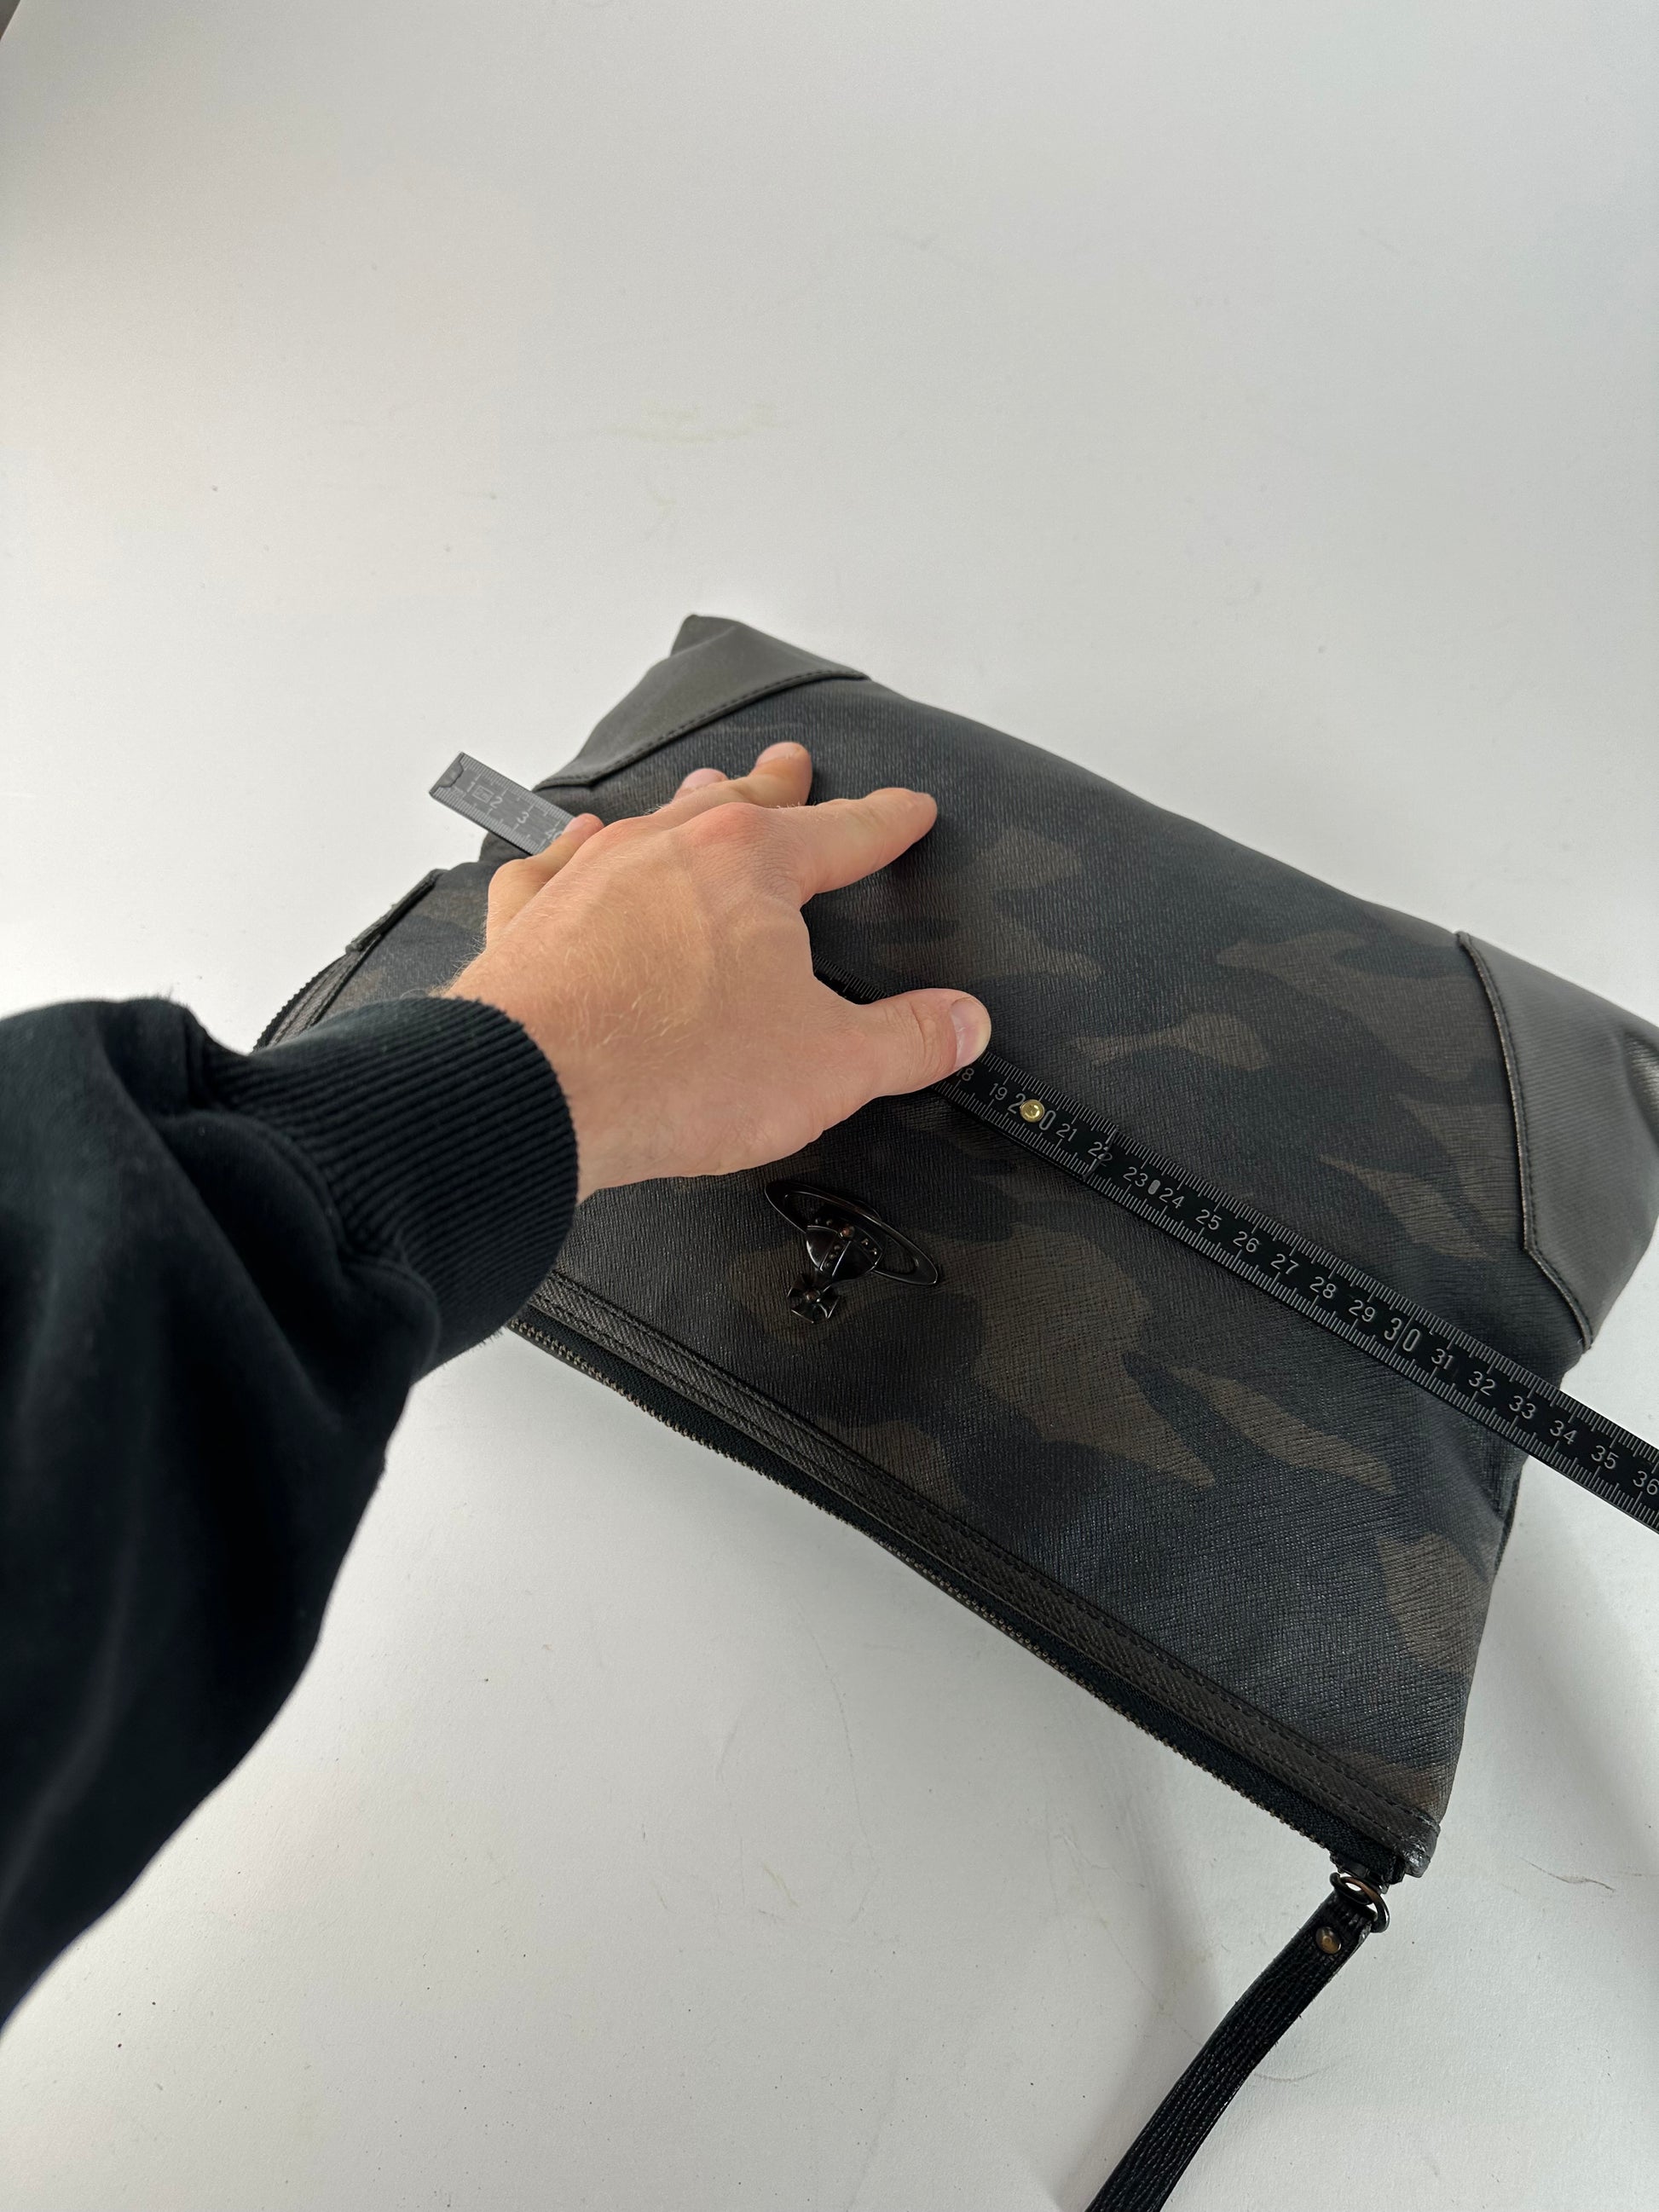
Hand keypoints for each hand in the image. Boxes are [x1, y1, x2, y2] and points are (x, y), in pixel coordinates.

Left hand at [444, 741, 990, 1200]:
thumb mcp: (828, 1066)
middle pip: (741, 801)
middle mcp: (668, 847)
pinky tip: (574, 849)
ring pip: (651, 819)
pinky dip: (571, 852)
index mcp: (753, 864)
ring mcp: (590, 875)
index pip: (846, 831)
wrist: (530, 1092)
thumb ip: (905, 1040)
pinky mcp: (530, 918)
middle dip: (778, 785)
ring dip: (685, 805)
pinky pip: (553, 864)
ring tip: (703, 792)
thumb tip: (959, 1023)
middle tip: (794, 765)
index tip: (908, 809)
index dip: (887, 821)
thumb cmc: (669, 1069)